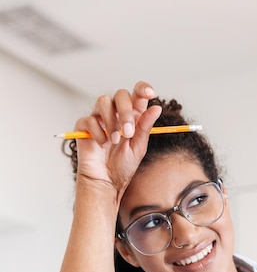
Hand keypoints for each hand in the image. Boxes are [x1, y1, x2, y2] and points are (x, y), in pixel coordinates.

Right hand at [74, 81, 161, 200]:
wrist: (106, 182)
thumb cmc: (122, 166)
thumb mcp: (138, 147)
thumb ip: (145, 127)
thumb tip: (156, 107)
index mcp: (132, 116)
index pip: (137, 94)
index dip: (143, 89)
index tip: (150, 94)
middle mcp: (116, 113)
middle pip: (120, 94)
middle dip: (125, 111)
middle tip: (128, 133)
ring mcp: (99, 118)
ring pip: (103, 101)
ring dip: (111, 121)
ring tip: (114, 141)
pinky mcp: (84, 126)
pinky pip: (89, 119)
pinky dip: (97, 132)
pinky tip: (102, 145)